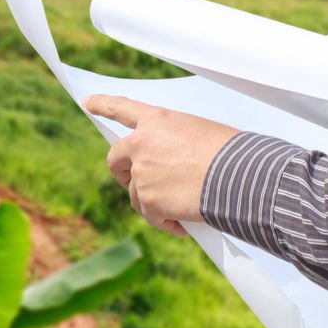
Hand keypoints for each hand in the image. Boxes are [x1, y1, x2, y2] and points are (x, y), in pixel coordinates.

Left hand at [84, 95, 237, 235]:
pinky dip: (165, 222)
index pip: (122, 107)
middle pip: (115, 157)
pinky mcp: (148, 200)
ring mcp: (142, 173)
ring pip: (134, 194)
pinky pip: (151, 216)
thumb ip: (173, 144)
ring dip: (151, 203)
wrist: (239, 177)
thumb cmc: (230, 154)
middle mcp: (141, 143)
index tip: (88, 103)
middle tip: (132, 182)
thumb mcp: (199, 134)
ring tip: (177, 208)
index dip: (103, 104)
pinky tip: (183, 224)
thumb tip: (170, 168)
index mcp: (157, 120)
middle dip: (120, 172)